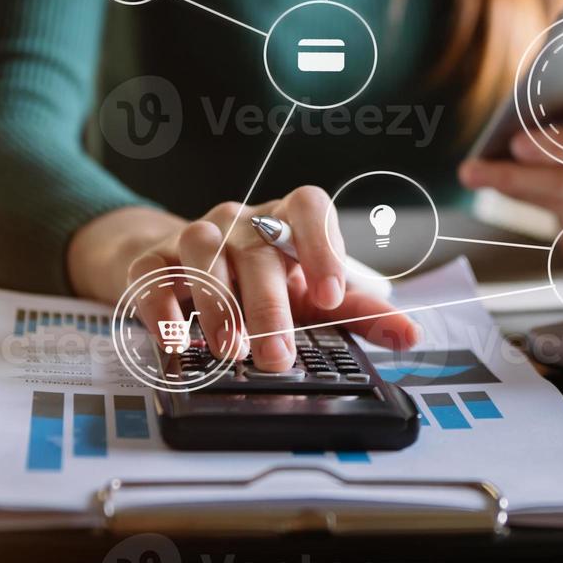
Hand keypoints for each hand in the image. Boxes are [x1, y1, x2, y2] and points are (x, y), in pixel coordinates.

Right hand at [68, 189, 419, 370]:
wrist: (187, 271)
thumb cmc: (265, 284)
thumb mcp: (314, 300)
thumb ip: (362, 315)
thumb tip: (410, 336)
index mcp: (287, 221)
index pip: (309, 206)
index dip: (323, 245)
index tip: (334, 294)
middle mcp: (242, 221)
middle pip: (257, 248)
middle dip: (269, 305)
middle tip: (277, 355)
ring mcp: (196, 234)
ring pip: (203, 252)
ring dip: (218, 304)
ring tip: (232, 349)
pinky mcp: (153, 259)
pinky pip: (152, 275)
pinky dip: (162, 308)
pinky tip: (175, 341)